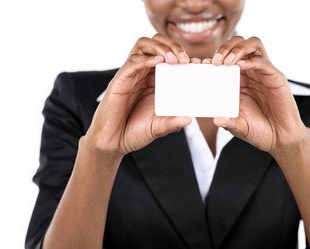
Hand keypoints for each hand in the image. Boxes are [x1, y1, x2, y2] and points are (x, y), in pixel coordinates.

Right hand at [85, 34, 191, 156]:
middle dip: (172, 45)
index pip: (167, 56)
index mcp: (153, 81)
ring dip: (160, 47)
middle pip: (156, 44)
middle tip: (184, 59)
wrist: (113, 143)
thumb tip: (189, 118)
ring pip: (143, 46)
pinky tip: (158, 62)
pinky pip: (132, 62)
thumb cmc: (134, 132)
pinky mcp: (120, 81)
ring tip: (173, 59)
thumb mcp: (159, 127)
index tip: (196, 64)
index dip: (181, 54)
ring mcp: (131, 75)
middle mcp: (142, 74)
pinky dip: (146, 59)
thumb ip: (173, 123)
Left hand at [211, 36, 307, 152]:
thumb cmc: (258, 130)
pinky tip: (241, 66)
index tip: (201, 65)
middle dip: (225, 47)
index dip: (213, 57)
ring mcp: (263, 73)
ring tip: (227, 61)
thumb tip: (216, 119)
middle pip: (239, 44)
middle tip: (214, 61)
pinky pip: (264, 62)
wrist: (279, 139)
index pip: (225, 58)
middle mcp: (250, 72)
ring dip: (238, 48)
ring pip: (253, 45)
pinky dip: (252, 61)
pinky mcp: (276, 77)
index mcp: (238, 80)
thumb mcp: (238, 127)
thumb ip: (228, 122)